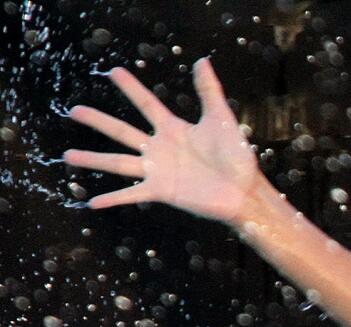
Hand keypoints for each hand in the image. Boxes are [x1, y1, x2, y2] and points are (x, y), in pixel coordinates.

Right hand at [63, 58, 260, 224]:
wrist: (244, 191)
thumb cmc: (237, 157)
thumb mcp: (221, 120)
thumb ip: (209, 91)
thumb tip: (202, 61)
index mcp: (173, 129)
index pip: (146, 104)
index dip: (131, 88)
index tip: (113, 71)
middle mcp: (160, 149)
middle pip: (121, 131)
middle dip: (98, 121)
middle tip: (73, 110)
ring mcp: (158, 171)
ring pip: (118, 162)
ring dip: (93, 159)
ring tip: (67, 155)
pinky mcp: (161, 191)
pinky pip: (132, 194)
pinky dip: (113, 199)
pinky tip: (92, 202)